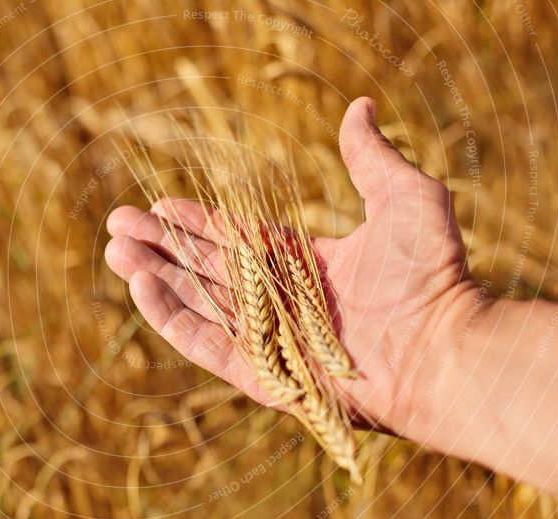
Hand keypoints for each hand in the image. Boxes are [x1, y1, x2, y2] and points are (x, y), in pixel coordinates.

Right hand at [104, 97, 481, 442]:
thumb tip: (358, 105)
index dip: (197, 222)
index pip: (237, 241)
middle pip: (206, 269)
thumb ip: (369, 157)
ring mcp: (269, 339)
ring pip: (197, 303)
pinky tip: (139, 284)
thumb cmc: (430, 275)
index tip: (160, 203)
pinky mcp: (259, 375)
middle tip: (117, 225)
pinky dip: (169, 316)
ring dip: (153, 276)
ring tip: (114, 251)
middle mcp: (282, 301)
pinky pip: (205, 343)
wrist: (443, 350)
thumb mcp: (404, 198)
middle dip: (161, 245)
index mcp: (306, 264)